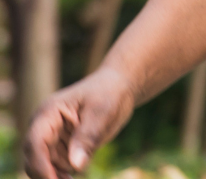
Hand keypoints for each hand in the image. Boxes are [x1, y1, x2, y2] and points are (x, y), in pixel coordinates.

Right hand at [22, 67, 136, 177]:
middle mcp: (44, 127)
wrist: (119, 87)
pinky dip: (63, 174)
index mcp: (48, 113)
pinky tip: (76, 176)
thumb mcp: (103, 111)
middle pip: (34, 158)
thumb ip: (88, 137)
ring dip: (56, 175)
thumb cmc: (110, 93)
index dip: (40, 164)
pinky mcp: (62, 147)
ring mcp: (52, 138)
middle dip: (45, 174)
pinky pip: (57, 166)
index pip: (35, 142)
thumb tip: (76, 166)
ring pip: (44, 166)